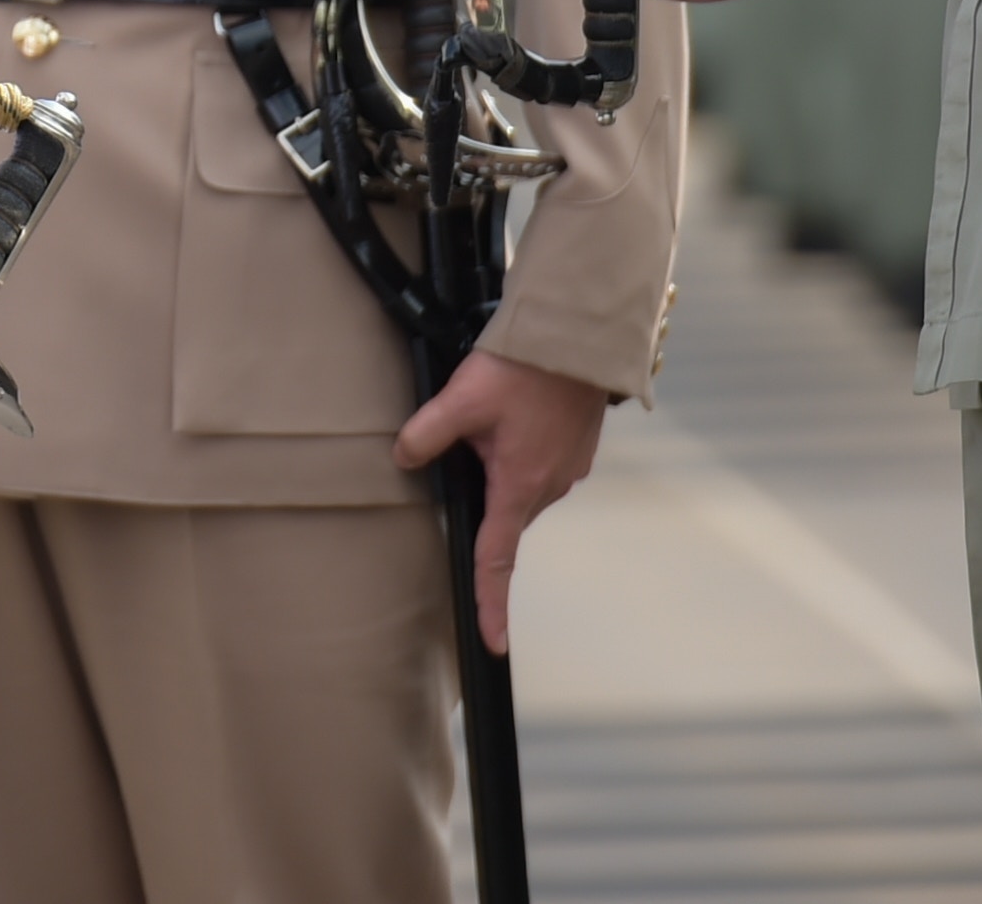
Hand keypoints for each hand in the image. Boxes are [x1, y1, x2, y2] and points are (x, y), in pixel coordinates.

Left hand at [389, 350, 611, 653]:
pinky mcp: (578, 450)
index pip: (498, 559)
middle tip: (471, 441)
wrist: (577, 340)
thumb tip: (403, 458)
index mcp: (520, 487)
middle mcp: (550, 487)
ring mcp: (570, 470)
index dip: (490, 602)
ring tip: (495, 418)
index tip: (493, 641)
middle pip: (505, 516)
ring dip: (503, 467)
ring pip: (523, 487)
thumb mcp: (462, 400)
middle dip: (484, 495)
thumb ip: (426, 434)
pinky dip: (524, 452)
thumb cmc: (522, 370)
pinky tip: (517, 418)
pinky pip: (542, 465)